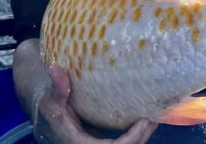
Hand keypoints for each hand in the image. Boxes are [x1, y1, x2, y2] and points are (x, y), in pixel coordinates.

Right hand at [32, 66, 157, 143]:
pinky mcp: (104, 139)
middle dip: (142, 136)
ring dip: (143, 134)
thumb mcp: (52, 99)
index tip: (144, 123)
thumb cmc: (51, 108)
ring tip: (156, 116)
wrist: (50, 115)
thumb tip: (55, 69)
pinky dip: (137, 131)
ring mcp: (99, 143)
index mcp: (79, 142)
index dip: (131, 139)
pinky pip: (125, 140)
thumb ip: (57, 89)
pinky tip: (146, 118)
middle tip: (155, 117)